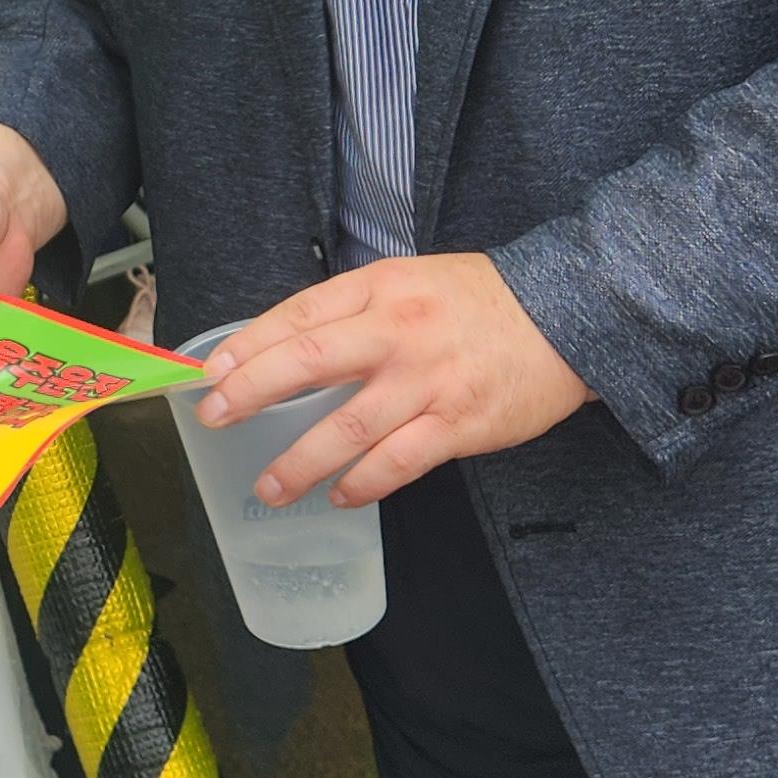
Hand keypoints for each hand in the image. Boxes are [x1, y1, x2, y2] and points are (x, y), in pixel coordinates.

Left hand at [194, 250, 593, 508]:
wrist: (568, 316)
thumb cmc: (480, 302)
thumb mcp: (410, 282)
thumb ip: (353, 311)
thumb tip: (284, 348)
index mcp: (381, 289)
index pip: (298, 316)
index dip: (248, 345)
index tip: (209, 373)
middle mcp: (399, 332)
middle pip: (309, 362)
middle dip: (252, 394)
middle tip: (214, 420)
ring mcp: (429, 381)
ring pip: (348, 426)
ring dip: (300, 461)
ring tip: (270, 486)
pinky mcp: (460, 424)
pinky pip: (399, 462)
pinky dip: (363, 483)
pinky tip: (340, 494)